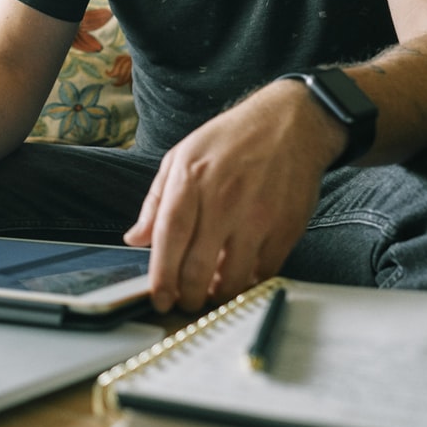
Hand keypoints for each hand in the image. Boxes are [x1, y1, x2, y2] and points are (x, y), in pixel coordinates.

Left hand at [123, 81, 341, 312]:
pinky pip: (263, 272)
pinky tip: (240, 277)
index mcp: (191, 179)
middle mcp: (223, 199)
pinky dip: (248, 283)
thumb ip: (156, 202)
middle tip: (185, 302)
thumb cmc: (231, 139)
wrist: (291, 124)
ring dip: (218, 295)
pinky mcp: (285, 228)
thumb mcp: (182, 156)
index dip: (161, 276)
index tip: (160, 298)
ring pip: (232, 278)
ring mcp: (257, 216)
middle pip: (197, 267)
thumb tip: (135, 239)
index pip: (168, 238)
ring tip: (211, 293)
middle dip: (188, 296)